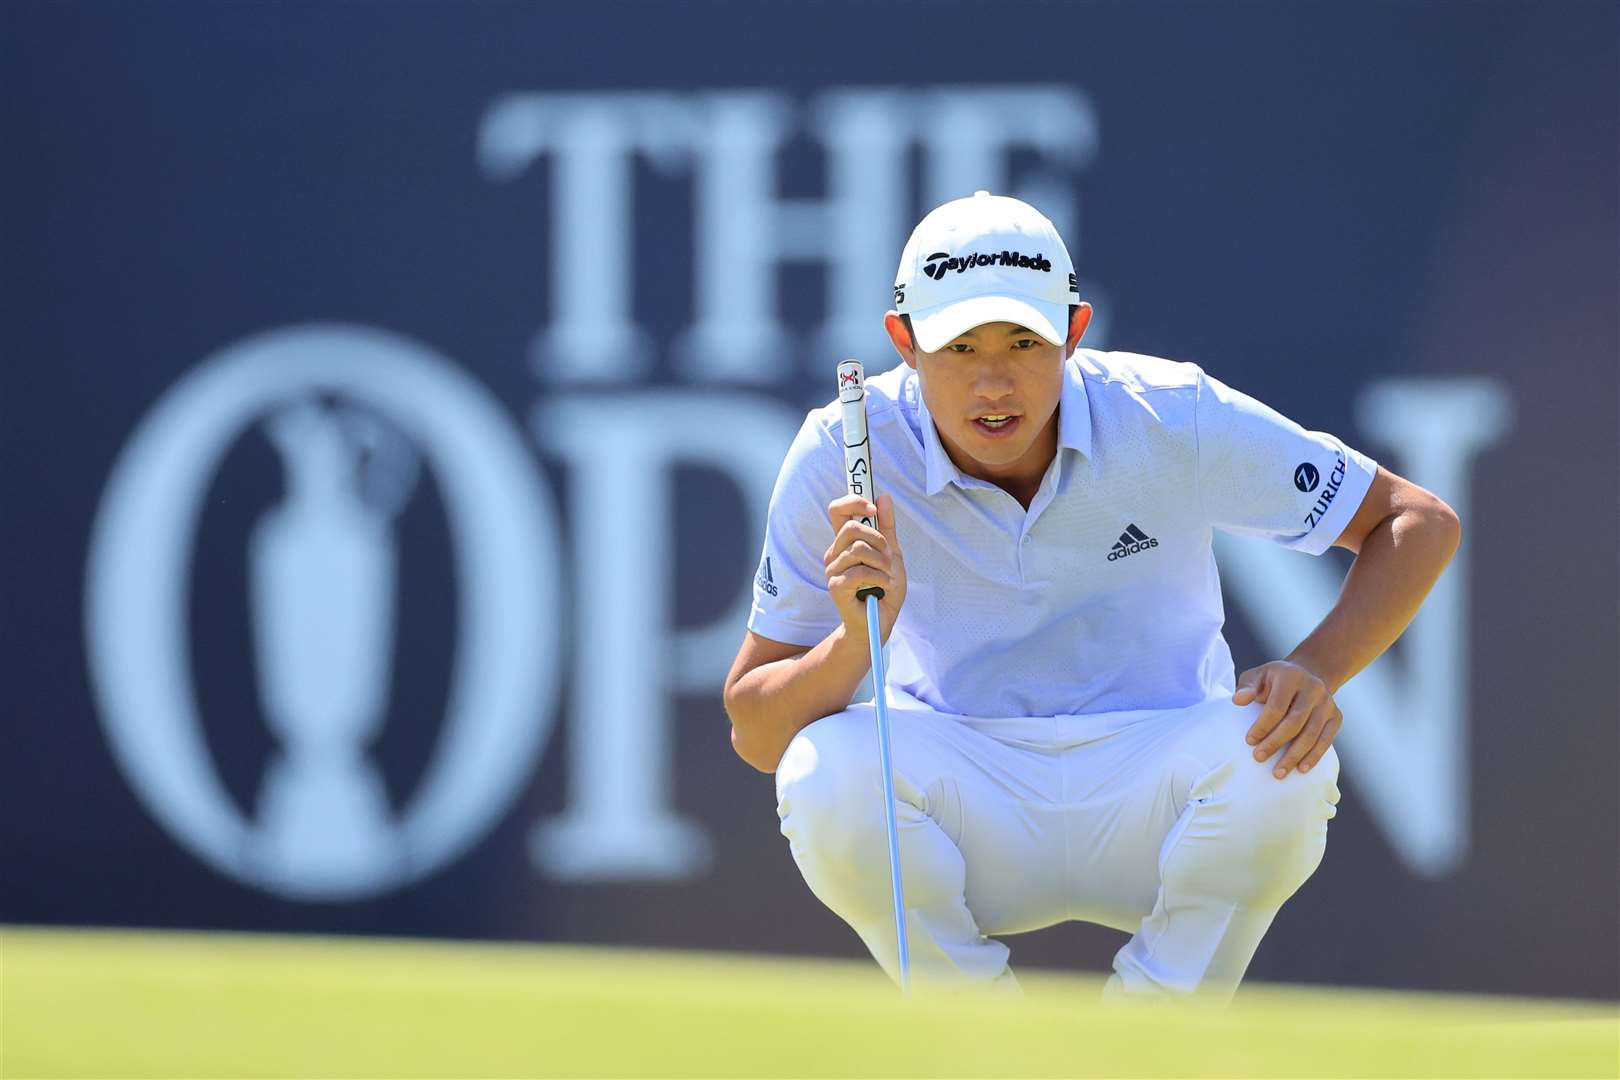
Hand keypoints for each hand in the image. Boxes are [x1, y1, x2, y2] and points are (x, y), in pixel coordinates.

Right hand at [823, 493, 906, 648]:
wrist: (881, 621)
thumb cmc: (884, 588)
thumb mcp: (892, 553)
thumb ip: (887, 527)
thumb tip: (883, 497)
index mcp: (846, 542)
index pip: (838, 511)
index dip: (852, 502)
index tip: (872, 507)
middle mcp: (835, 553)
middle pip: (851, 528)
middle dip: (877, 539)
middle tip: (888, 556)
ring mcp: (833, 569)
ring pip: (858, 549)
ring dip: (881, 562)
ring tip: (886, 575)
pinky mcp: (835, 585)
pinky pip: (860, 571)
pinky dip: (879, 578)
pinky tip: (883, 587)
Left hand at [1232, 660, 1341, 778]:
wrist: (1307, 676)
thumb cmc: (1274, 681)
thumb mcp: (1258, 677)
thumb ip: (1248, 688)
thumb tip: (1238, 700)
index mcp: (1291, 676)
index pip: (1277, 705)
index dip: (1263, 725)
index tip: (1249, 741)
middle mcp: (1313, 688)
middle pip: (1295, 721)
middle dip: (1276, 742)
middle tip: (1259, 758)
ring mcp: (1328, 703)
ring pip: (1312, 733)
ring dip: (1295, 755)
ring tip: (1278, 772)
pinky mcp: (1336, 716)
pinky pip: (1326, 739)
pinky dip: (1314, 755)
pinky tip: (1302, 769)